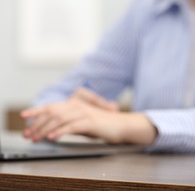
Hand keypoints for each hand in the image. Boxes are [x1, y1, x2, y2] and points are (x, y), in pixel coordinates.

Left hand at [20, 88, 156, 144]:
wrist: (122, 125)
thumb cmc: (102, 125)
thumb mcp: (82, 122)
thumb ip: (67, 123)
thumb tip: (49, 130)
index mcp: (75, 104)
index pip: (52, 106)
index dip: (37, 111)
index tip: (25, 117)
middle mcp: (78, 106)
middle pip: (53, 113)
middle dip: (38, 124)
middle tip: (28, 135)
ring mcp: (85, 113)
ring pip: (60, 119)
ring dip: (45, 129)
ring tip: (36, 138)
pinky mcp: (91, 121)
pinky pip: (72, 126)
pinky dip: (60, 131)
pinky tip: (53, 137)